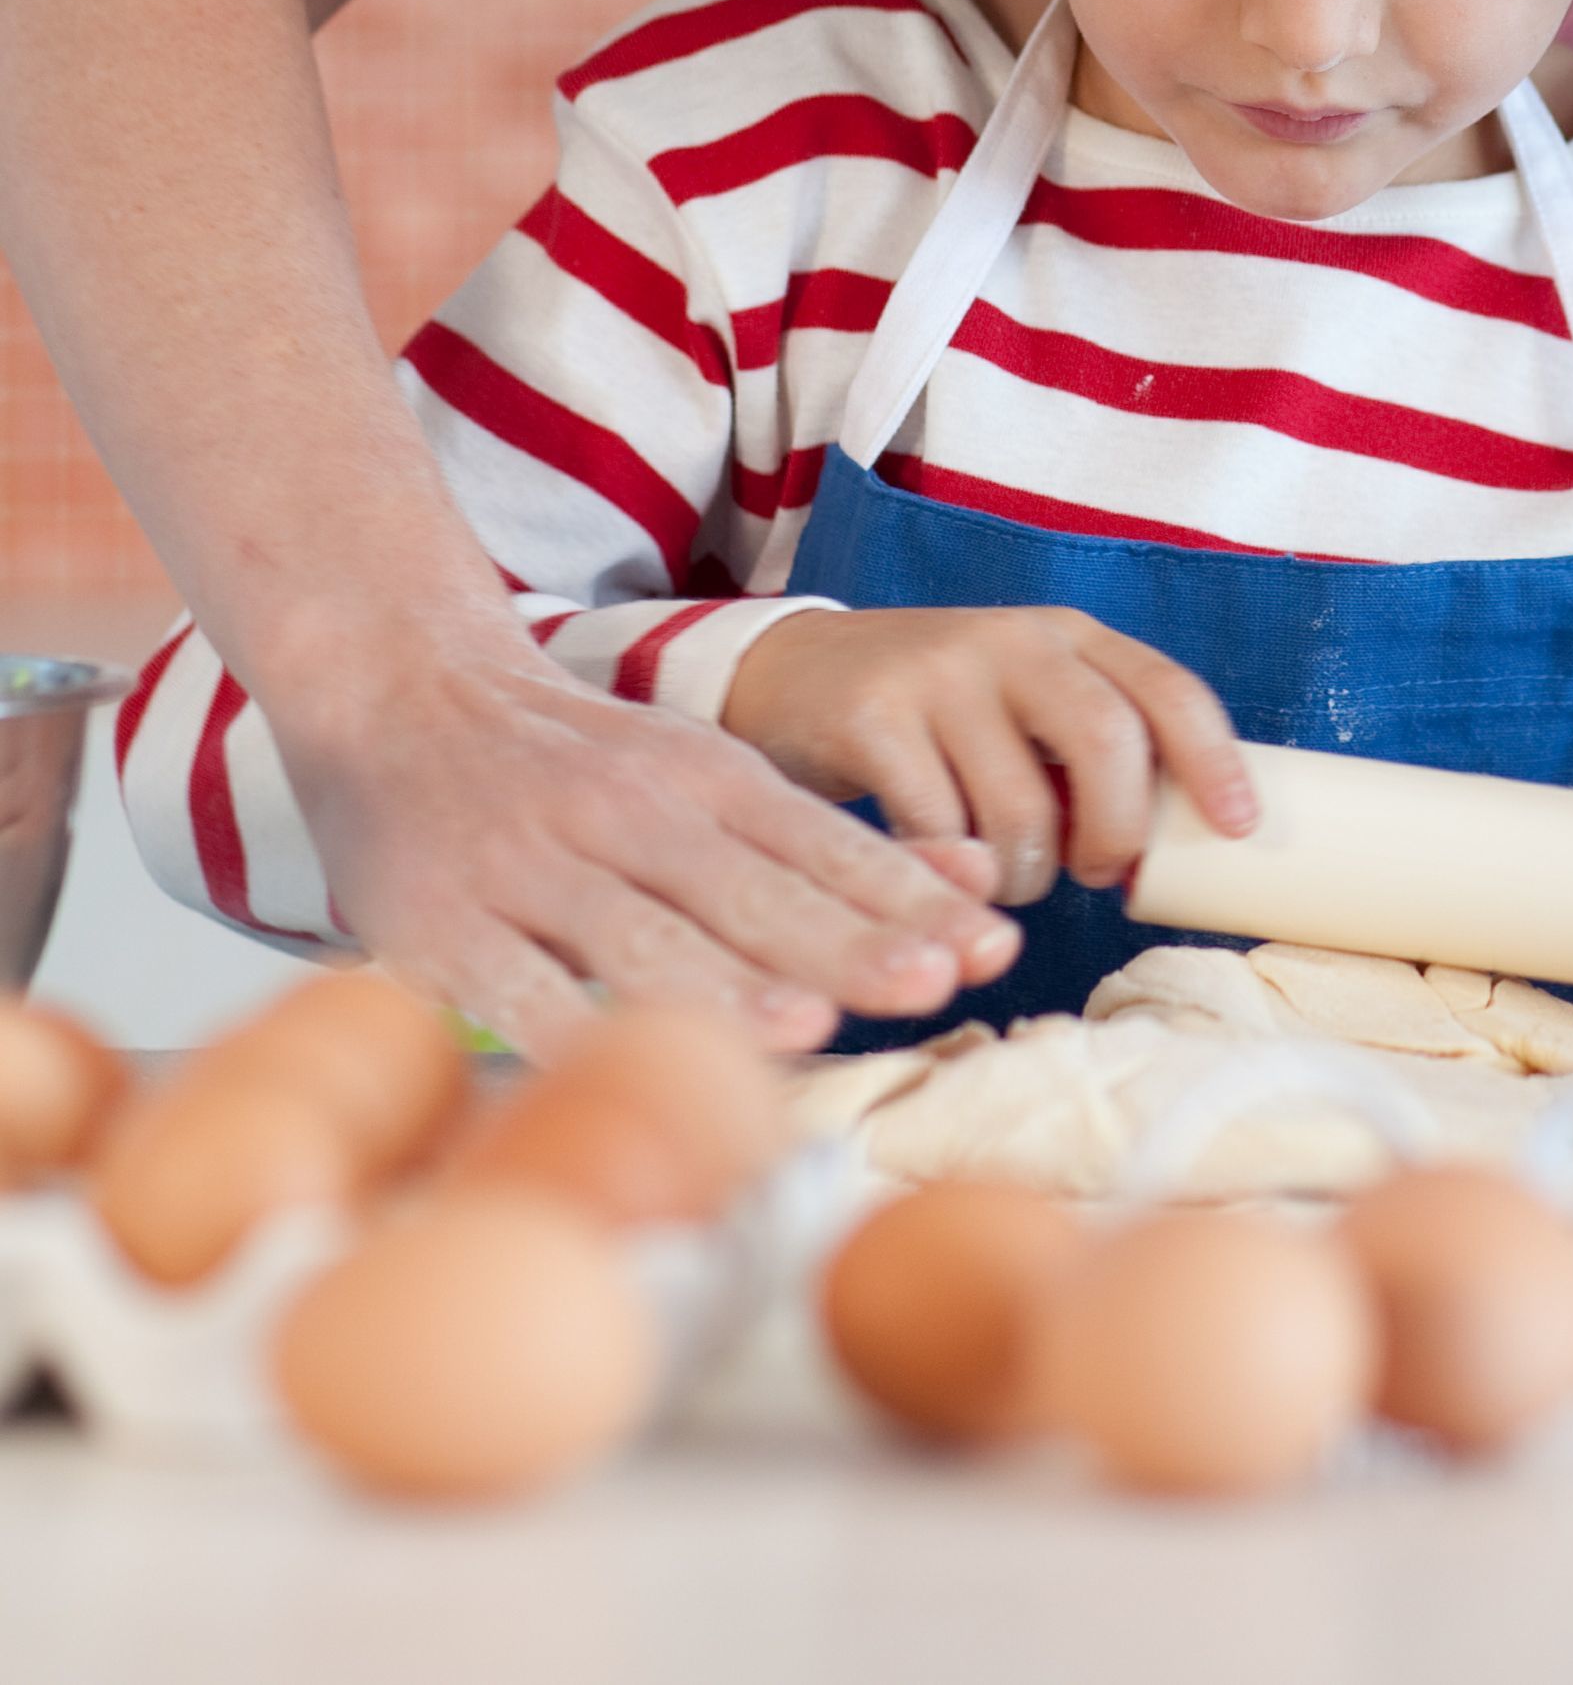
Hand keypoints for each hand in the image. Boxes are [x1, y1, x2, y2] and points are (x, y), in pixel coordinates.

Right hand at [282, 632, 1026, 1061]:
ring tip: (812, 1021)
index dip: (906, 900)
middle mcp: (630, 813)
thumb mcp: (714, 775)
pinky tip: (626, 1062)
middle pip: (753, 890)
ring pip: (643, 934)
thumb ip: (836, 843)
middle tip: (936, 985)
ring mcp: (532, 866)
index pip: (824, 845)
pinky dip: (573, 1026)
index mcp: (706, 778)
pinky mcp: (442, 922)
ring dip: (729, 981)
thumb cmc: (583, 763)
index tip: (988, 947)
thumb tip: (977, 879)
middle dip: (849, 942)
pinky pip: (513, 985)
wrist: (403, 692)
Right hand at [721, 605, 1255, 906]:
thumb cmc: (940, 715)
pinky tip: (943, 861)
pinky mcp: (871, 716)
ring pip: (1021, 808)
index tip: (1239, 828)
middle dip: (1116, 831)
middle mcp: (1011, 641)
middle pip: (1106, 742)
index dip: (1214, 761)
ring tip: (1006, 868)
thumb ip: (1090, 751)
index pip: (1167, 689)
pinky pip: (940, 829)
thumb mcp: (1024, 705)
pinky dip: (955, 871)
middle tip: (1098, 870)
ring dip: (1026, 872)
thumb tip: (1176, 842)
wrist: (791, 674)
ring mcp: (938, 673)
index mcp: (1068, 636)